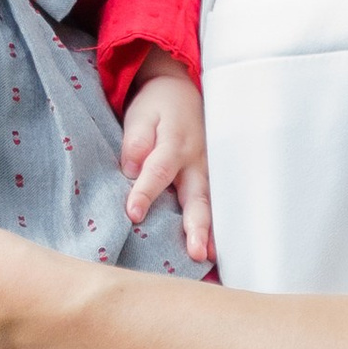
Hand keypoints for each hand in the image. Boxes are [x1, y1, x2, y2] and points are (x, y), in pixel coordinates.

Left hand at [120, 59, 211, 260]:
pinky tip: (214, 250)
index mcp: (174, 142)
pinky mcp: (211, 179)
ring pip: (210, 205)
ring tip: (208, 256)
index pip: (158, 170)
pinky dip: (216, 228)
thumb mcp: (141, 114)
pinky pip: (214, 205)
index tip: (133, 214)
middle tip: (195, 252)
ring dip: (210, 232)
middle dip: (196, 225)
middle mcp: (196, 161)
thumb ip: (136, 140)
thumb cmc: (157, 107)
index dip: (146, 193)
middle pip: (196, 195)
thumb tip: (131, 169)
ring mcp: (208, 172)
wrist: (182, 92)